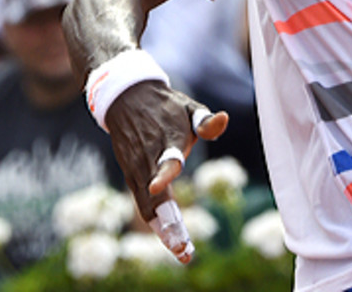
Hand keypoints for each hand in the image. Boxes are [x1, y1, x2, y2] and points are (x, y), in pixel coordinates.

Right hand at [104, 81, 227, 261]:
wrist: (127, 100)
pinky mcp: (130, 174)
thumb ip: (206, 120)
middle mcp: (147, 158)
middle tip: (184, 248)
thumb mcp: (189, 107)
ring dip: (163, 229)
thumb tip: (224, 119)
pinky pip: (141, 203)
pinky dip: (153, 221)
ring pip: (147, 205)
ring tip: (181, 251)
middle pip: (155, 196)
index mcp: (165, 139)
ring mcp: (136, 168)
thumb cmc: (167, 106)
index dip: (163, 172)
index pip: (165, 159)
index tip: (159, 186)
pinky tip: (169, 238)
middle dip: (169, 223)